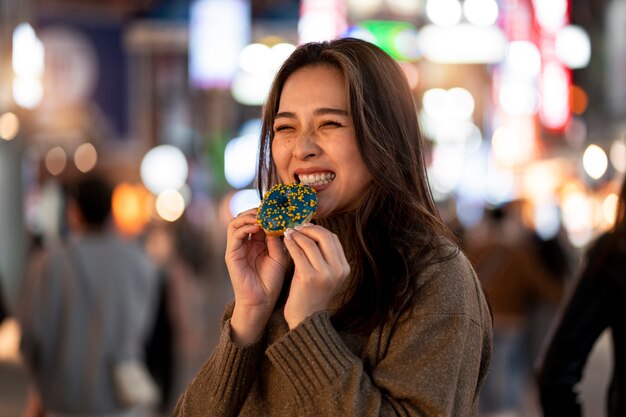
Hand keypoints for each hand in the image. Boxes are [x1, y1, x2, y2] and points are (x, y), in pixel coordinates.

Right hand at [225, 208, 287, 343]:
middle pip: (245, 217)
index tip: (278, 208)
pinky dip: (245, 226)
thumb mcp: (279, 256)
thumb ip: (276, 239)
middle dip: (257, 211)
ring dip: (249, 216)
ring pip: (236, 222)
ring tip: (262, 216)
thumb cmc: (271, 281)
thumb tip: (277, 220)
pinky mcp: (231, 254)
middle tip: (269, 210)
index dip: (266, 212)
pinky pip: (234, 234)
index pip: (258, 219)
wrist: (261, 301)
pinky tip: (258, 227)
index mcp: (257, 242)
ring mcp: (237, 248)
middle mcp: (245, 243)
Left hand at [282, 224, 349, 328]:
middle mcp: (338, 270)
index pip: (333, 239)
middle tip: (297, 226)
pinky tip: (286, 240)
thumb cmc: (311, 295)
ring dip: (298, 234)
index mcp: (344, 268)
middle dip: (309, 228)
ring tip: (289, 232)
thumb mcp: (324, 275)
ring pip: (310, 243)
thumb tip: (312, 231)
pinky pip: (298, 252)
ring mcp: (325, 274)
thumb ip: (323, 256)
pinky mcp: (309, 277)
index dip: (318, 230)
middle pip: (324, 237)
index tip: (306, 227)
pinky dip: (291, 243)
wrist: (306, 319)